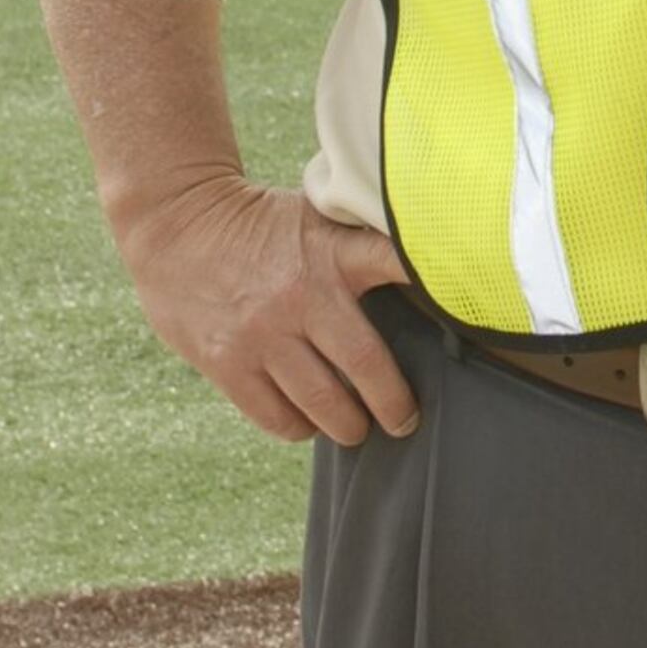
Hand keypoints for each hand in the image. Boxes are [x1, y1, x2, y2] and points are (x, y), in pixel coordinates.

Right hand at [114, 171, 419, 445]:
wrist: (174, 222)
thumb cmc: (259, 225)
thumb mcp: (315, 219)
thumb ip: (358, 250)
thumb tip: (420, 274)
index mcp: (333, 253)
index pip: (396, 264)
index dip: (433, 284)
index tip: (472, 310)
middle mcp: (302, 296)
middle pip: (365, 368)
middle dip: (393, 406)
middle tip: (404, 420)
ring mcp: (263, 333)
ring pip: (322, 405)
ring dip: (347, 426)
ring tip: (356, 427)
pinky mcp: (228, 362)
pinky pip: (277, 416)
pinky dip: (299, 427)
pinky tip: (307, 421)